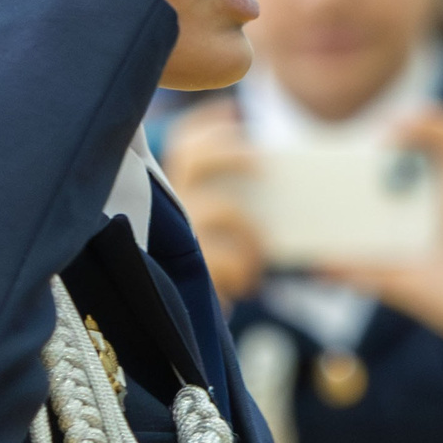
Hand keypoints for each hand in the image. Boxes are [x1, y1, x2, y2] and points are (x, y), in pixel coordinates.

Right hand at [162, 98, 266, 303]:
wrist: (186, 333)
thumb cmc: (211, 275)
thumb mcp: (224, 235)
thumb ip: (237, 204)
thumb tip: (277, 180)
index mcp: (174, 191)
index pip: (183, 140)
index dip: (208, 120)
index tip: (238, 109)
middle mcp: (164, 206)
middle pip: (189, 157)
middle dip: (229, 152)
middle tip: (265, 165)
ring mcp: (169, 236)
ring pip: (216, 210)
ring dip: (249, 230)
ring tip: (259, 256)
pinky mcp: (183, 271)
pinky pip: (224, 259)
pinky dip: (244, 269)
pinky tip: (247, 285)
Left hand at [339, 101, 442, 360]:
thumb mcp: (399, 282)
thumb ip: (364, 273)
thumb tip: (318, 269)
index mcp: (420, 206)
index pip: (402, 164)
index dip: (391, 144)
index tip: (373, 141)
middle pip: (431, 142)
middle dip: (414, 127)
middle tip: (391, 130)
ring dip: (441, 123)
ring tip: (419, 120)